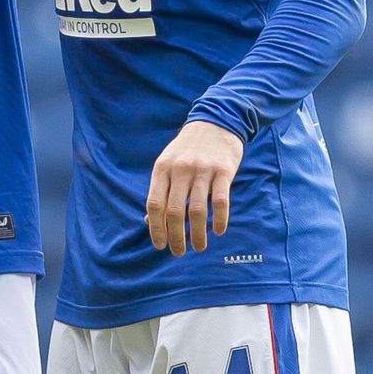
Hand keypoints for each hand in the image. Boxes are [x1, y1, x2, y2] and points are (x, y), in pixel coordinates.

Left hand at [145, 121, 243, 256]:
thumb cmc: (188, 149)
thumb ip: (160, 190)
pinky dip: (220, 220)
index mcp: (162, 168)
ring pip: (197, 210)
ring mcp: (203, 169)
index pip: (154, 204)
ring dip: (198, 234)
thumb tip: (148, 222)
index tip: (160, 245)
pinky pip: (221, 201)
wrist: (216, 121)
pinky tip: (218, 231)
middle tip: (178, 252)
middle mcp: (180, 169)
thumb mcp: (168, 164)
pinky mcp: (223, 170)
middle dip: (176, 237)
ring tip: (199, 247)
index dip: (155, 228)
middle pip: (174, 211)